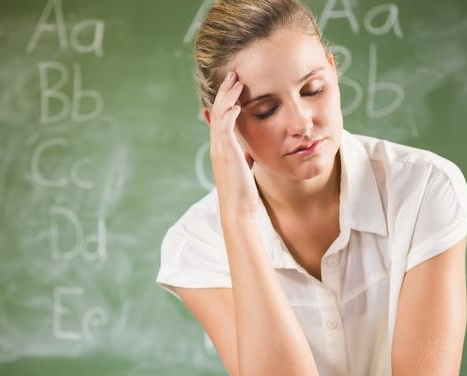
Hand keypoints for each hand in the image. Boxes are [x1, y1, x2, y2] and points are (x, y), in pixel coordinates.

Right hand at [208, 71, 259, 218]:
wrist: (238, 209)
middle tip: (233, 75)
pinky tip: (237, 103)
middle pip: (216, 111)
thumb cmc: (243, 193)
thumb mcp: (244, 168)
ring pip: (219, 115)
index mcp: (221, 148)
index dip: (226, 100)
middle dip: (225, 92)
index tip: (235, 85)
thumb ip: (244, 156)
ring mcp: (220, 149)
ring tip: (236, 81)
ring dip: (228, 96)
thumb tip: (250, 151)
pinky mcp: (226, 153)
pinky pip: (224, 128)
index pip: (220, 117)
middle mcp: (217, 146)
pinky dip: (229, 113)